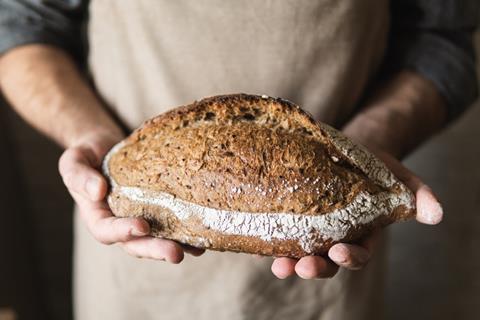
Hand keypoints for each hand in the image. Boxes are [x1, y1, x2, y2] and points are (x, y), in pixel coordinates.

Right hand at [58, 130, 203, 262]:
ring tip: (198, 250)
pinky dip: (187, 231)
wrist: (105, 147)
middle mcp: (120, 223)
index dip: (123, 231)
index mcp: (97, 216)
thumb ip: (79, 176)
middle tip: (176, 254)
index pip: (107, 231)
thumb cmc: (87, 154)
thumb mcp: (74, 161)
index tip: (142, 226)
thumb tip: (98, 191)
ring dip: (177, 245)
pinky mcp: (158, 210)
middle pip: (137, 244)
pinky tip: (204, 234)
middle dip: (156, 250)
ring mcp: (140, 218)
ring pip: (158, 238)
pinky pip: (171, 224)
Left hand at [270, 147, 442, 278]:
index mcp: (361, 233)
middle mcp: (334, 237)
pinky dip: (271, 241)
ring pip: (300, 253)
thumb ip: (416, 194)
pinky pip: (280, 234)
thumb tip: (436, 213)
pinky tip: (259, 241)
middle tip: (303, 266)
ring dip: (289, 262)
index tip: (340, 252)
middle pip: (325, 261)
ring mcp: (310, 230)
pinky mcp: (290, 218)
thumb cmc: (374, 166)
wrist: (345, 149)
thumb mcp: (398, 176)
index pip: (358, 254)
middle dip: (315, 267)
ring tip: (279, 265)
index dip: (350, 257)